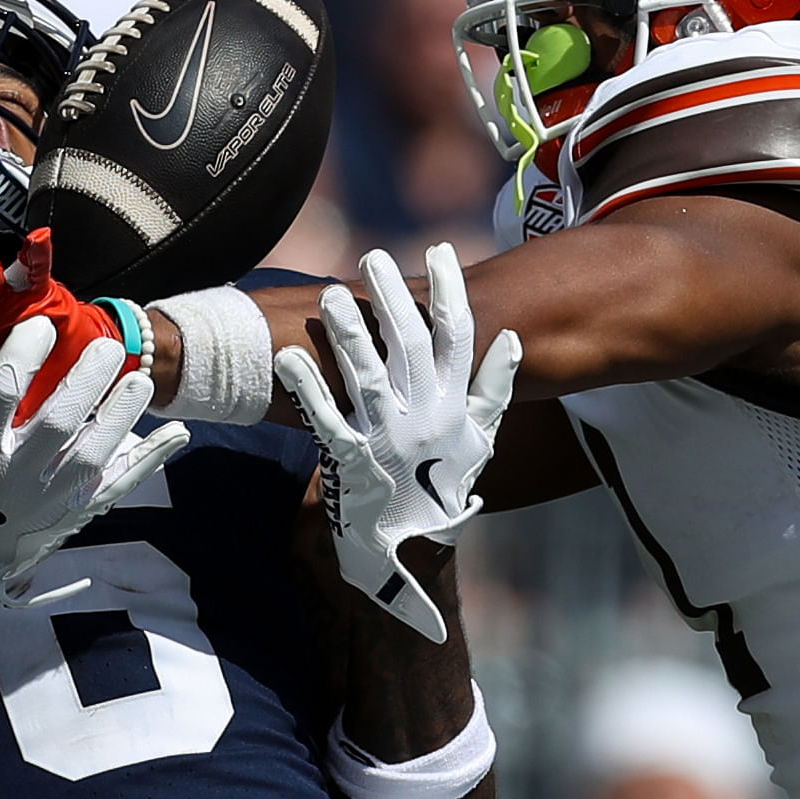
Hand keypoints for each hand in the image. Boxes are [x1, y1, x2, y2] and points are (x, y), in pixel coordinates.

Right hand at [0, 317, 188, 601]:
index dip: (23, 355)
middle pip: (58, 424)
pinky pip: (119, 483)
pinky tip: (178, 432)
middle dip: (86, 383)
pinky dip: (152, 458)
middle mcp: (16, 476)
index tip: (43, 324)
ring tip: (142, 379)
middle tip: (109, 346)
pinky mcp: (77, 510)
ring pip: (94, 455)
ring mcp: (51, 497)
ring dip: (123, 416)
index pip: (0, 394)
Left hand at [275, 244, 519, 642]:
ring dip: (349, 334)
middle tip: (373, 258)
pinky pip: (325, 418)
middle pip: (410, 347)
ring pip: (368, 376)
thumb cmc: (445, 486)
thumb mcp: (480, 439)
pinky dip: (306, 387)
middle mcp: (425, 418)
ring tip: (332, 295)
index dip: (449, 292)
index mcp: (455, 406)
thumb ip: (495, 388)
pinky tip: (288, 357)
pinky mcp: (351, 460)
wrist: (413, 548)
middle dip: (392, 300)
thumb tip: (511, 339)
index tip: (440, 251)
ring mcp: (387, 439)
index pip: (458, 339)